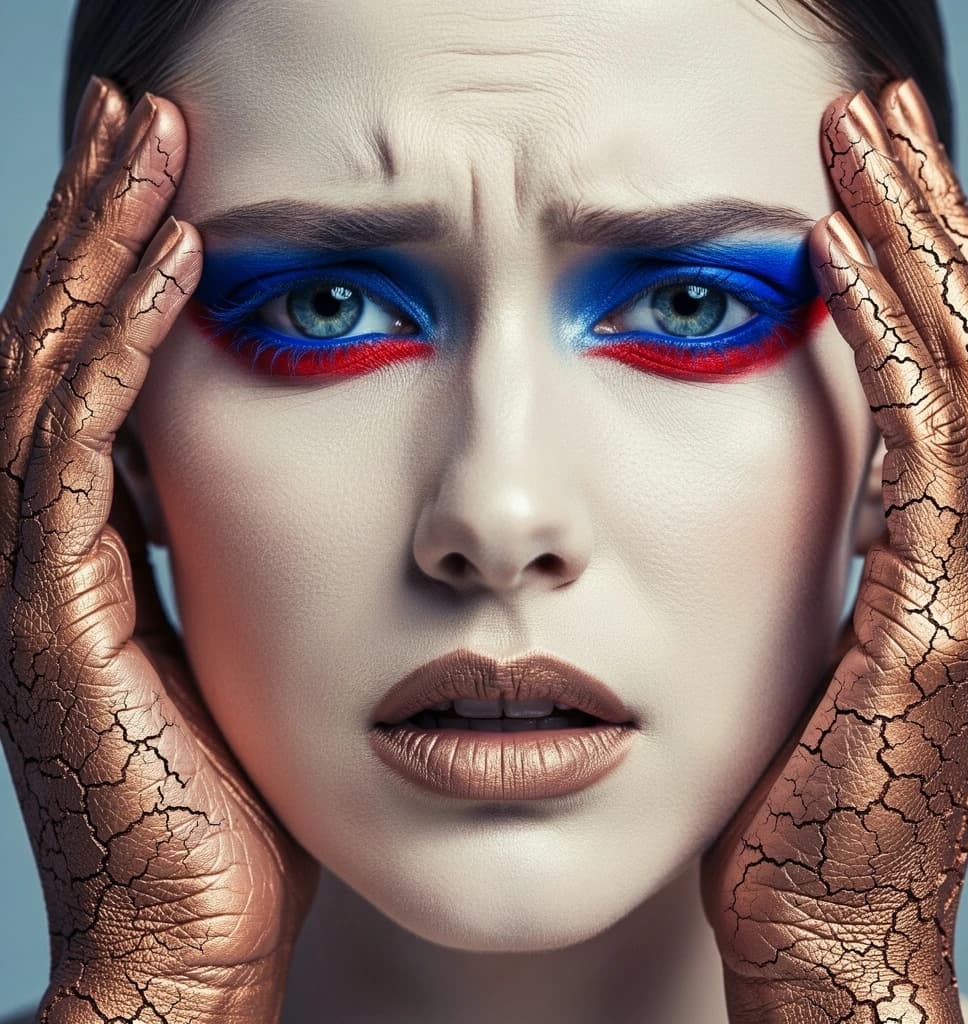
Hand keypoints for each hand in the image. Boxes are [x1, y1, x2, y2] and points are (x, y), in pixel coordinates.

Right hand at [0, 77, 316, 1022]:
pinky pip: (84, 442)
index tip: (165, 182)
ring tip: (148, 138)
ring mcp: (28, 573)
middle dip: (93, 222)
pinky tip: (175, 260)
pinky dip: (126, 343)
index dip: (113, 269)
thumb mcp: (228, 652)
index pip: (85, 373)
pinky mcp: (53, 608)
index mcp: (79, 551)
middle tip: (139, 113)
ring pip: (52, 367)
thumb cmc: (226, 802)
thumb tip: (236, 486)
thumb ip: (217, 565)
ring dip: (100, 246)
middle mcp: (31, 545)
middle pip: (53, 343)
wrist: (186, 930)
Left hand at [701, 78, 967, 1023]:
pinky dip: (884, 343)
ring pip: (965, 368)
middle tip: (868, 110)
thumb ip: (833, 568)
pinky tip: (831, 261)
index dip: (915, 261)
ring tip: (859, 138)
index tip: (858, 177)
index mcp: (958, 552)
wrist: (827, 928)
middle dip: (923, 213)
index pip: (952, 370)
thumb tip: (807, 496)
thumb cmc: (804, 804)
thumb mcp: (818, 657)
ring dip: (912, 242)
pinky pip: (917, 448)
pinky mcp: (941, 619)